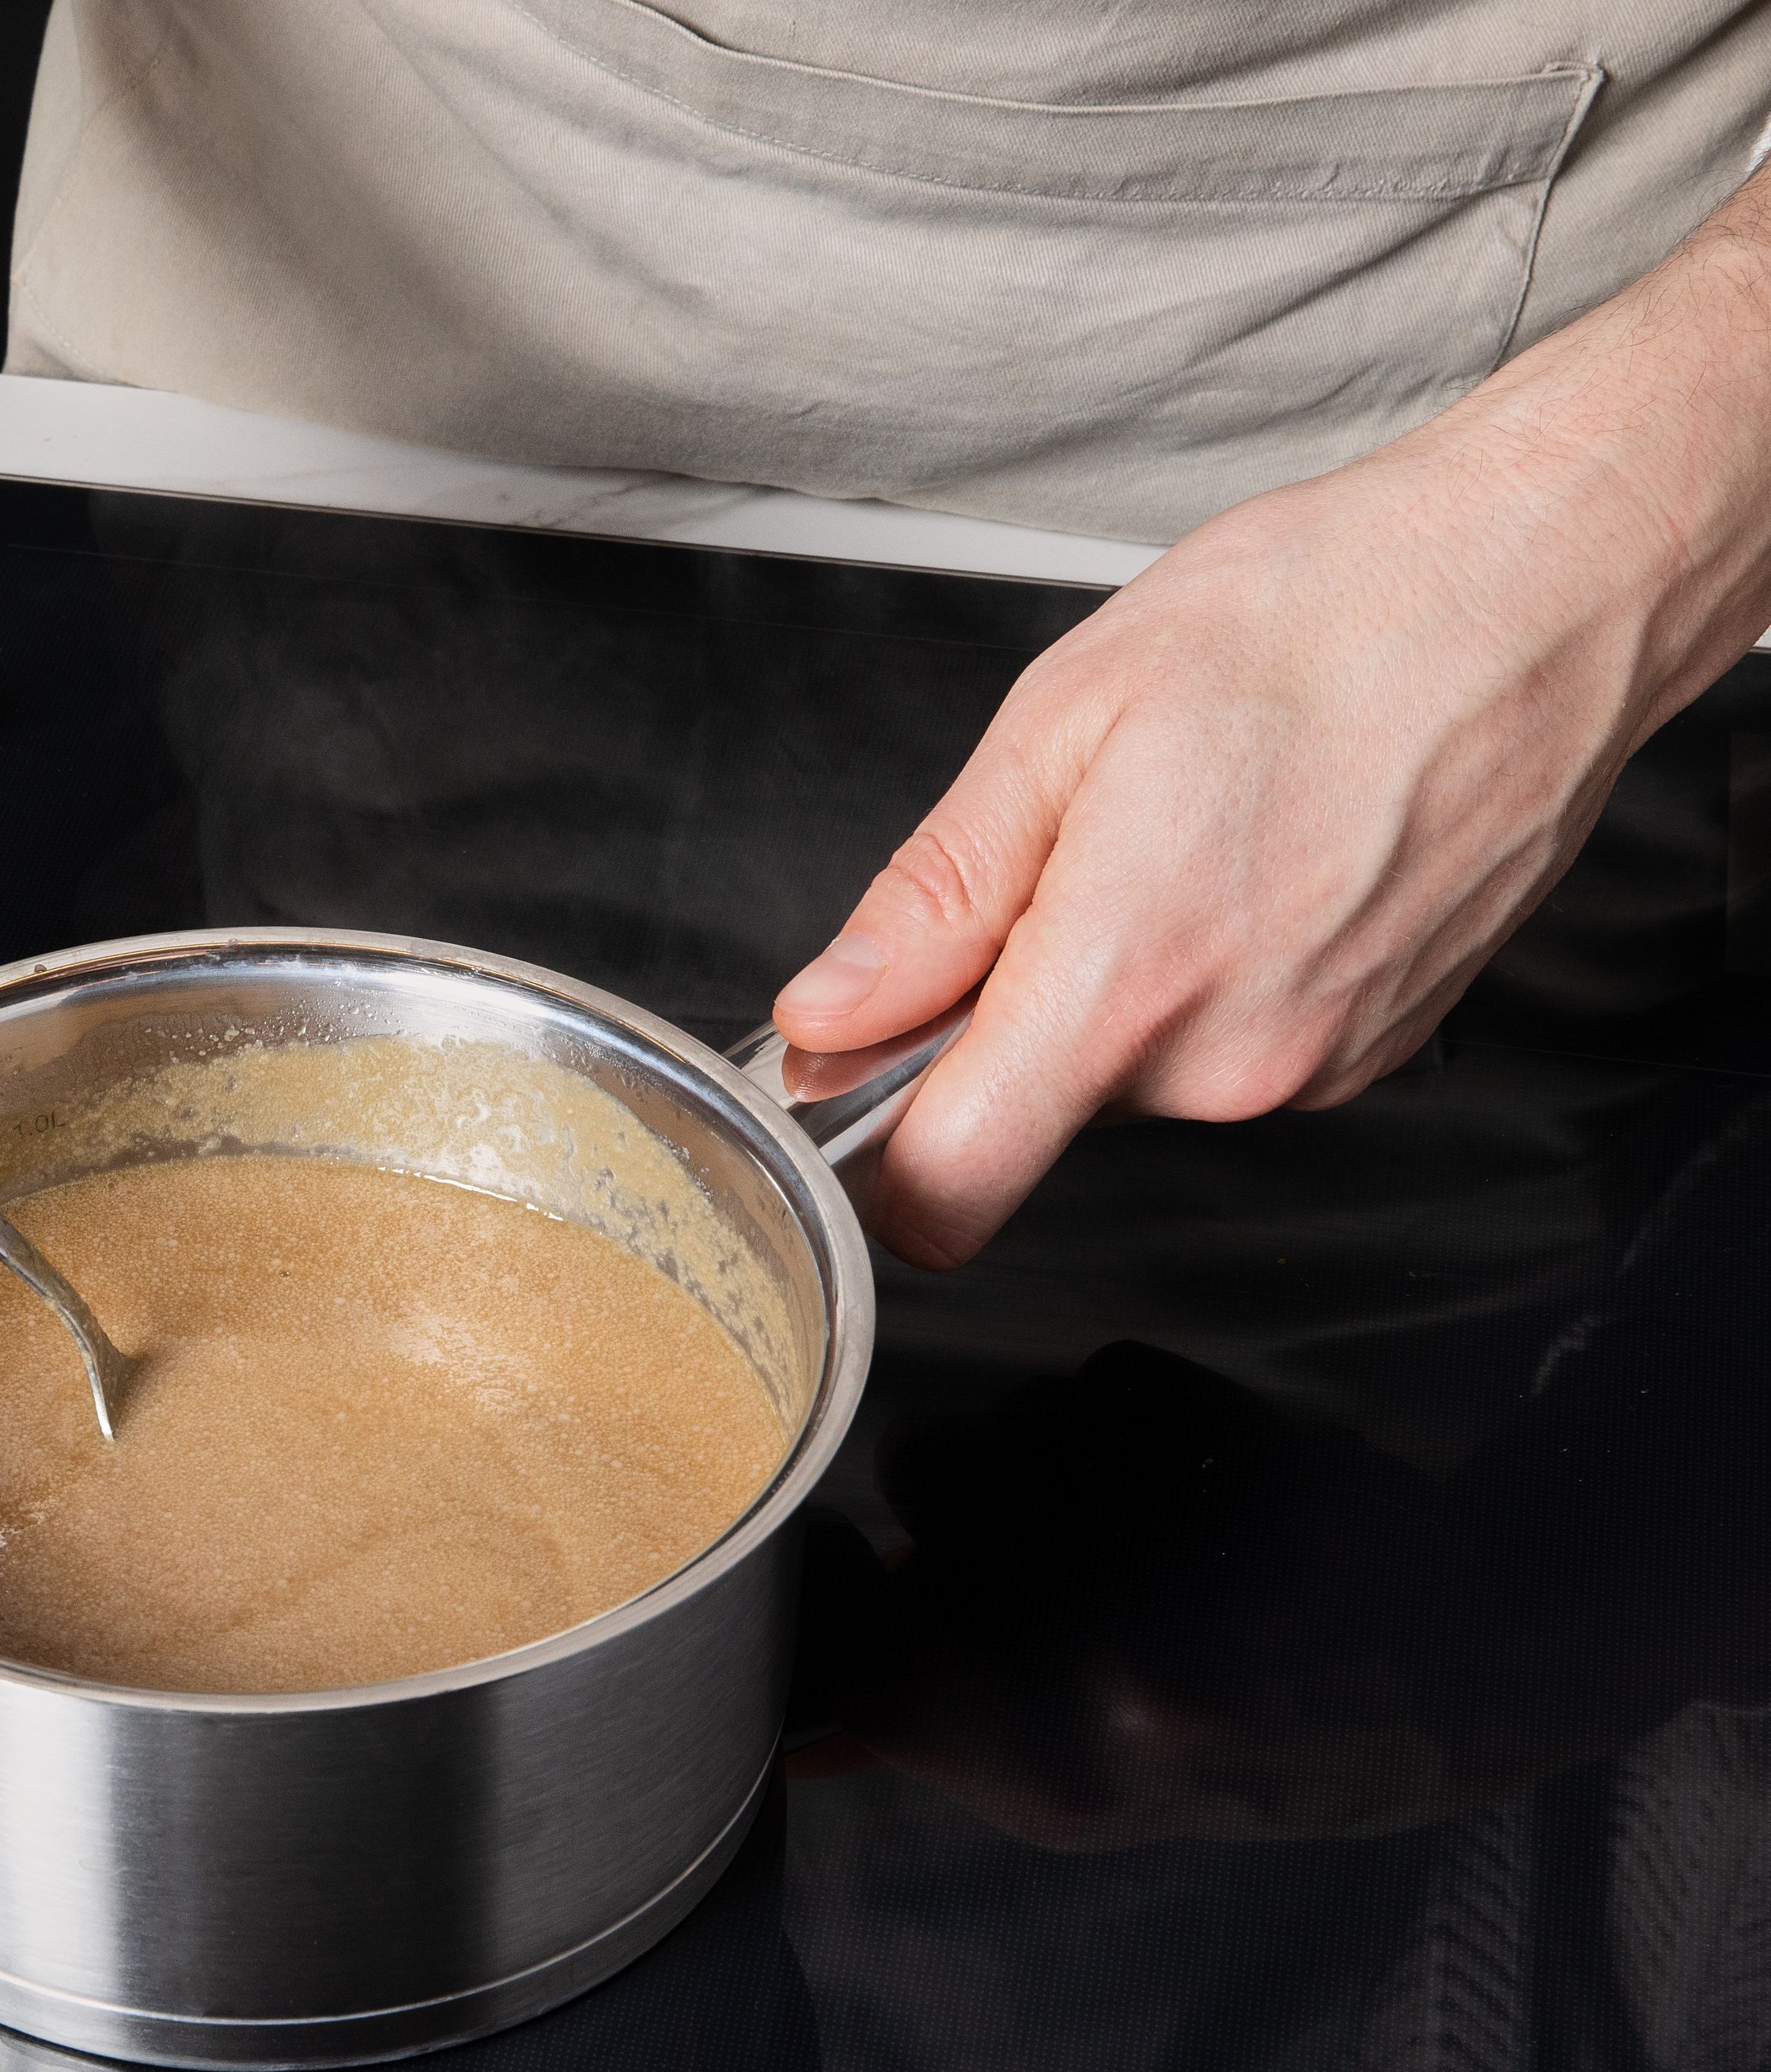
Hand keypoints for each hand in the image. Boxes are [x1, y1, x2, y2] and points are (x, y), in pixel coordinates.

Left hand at [773, 206, 1770, 1266]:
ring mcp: (1312, 1065)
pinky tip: (1252, 857)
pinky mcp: (1371, 1051)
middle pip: (1032, 1107)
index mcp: (1129, 978)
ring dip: (1113, 982)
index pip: (950, 1187)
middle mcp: (1228, 1059)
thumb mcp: (1062, 722)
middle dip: (1005, 1008)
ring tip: (1179, 832)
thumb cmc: (1322, 617)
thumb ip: (933, 899)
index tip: (847, 1089)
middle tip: (1063, 855)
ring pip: (1132, 1074)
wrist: (1536, 590)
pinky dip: (1206, 974)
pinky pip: (1226, 1047)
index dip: (869, 1164)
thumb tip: (829, 1013)